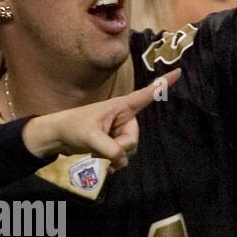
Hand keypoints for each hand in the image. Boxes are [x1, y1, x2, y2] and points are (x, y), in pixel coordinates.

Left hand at [21, 69, 179, 166]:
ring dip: (115, 157)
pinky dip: (114, 162)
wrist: (58, 136)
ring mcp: (119, 131)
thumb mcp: (89, 137)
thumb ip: (108, 148)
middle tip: (101, 150)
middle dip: (120, 149)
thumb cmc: (72, 127)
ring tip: (97, 154)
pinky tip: (103, 164)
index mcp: (120, 107)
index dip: (163, 85)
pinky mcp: (113, 143)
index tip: (179, 72)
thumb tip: (121, 158)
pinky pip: (123, 156)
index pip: (146, 95)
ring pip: (129, 150)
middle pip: (134, 138)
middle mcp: (123, 118)